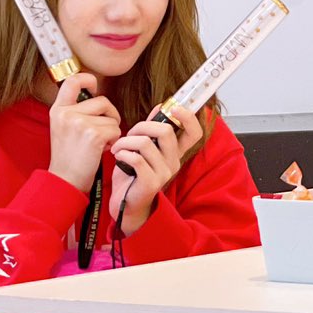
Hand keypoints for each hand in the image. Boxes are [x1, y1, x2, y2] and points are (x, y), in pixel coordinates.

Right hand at [48, 74, 119, 191]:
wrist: (65, 179)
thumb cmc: (69, 155)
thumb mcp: (64, 127)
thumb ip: (76, 110)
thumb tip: (95, 94)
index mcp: (58, 109)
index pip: (73, 81)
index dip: (87, 79)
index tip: (94, 87)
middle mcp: (67, 113)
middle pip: (103, 101)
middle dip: (109, 115)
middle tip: (102, 131)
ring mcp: (79, 123)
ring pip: (111, 117)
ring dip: (111, 131)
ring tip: (99, 143)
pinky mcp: (93, 134)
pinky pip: (115, 130)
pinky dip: (114, 140)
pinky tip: (103, 149)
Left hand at [107, 103, 202, 232]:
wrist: (125, 204)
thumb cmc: (132, 176)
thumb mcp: (144, 149)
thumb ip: (152, 131)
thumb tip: (161, 108)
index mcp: (175, 153)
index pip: (195, 133)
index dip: (188, 117)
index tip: (174, 107)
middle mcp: (174, 162)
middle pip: (166, 131)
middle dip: (142, 126)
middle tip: (129, 134)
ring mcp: (164, 173)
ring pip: (146, 143)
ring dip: (126, 141)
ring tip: (117, 147)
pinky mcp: (151, 182)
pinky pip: (136, 159)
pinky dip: (122, 153)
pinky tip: (117, 156)